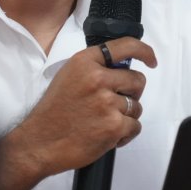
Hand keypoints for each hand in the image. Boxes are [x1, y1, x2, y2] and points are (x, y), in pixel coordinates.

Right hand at [0, 37, 156, 189]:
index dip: (144, 52)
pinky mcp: (113, 126)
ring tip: (103, 121)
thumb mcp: (68, 76)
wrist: (40, 142)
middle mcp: (97, 79)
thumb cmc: (52, 112)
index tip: (150, 60)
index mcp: (85, 62)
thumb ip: (94, 68)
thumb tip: (122, 68)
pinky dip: (124, 133)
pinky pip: (135, 126)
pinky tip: (106, 134)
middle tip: (115, 102)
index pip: (125, 47)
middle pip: (137, 80)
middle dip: (132, 92)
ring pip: (136, 106)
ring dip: (125, 115)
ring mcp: (107, 103)